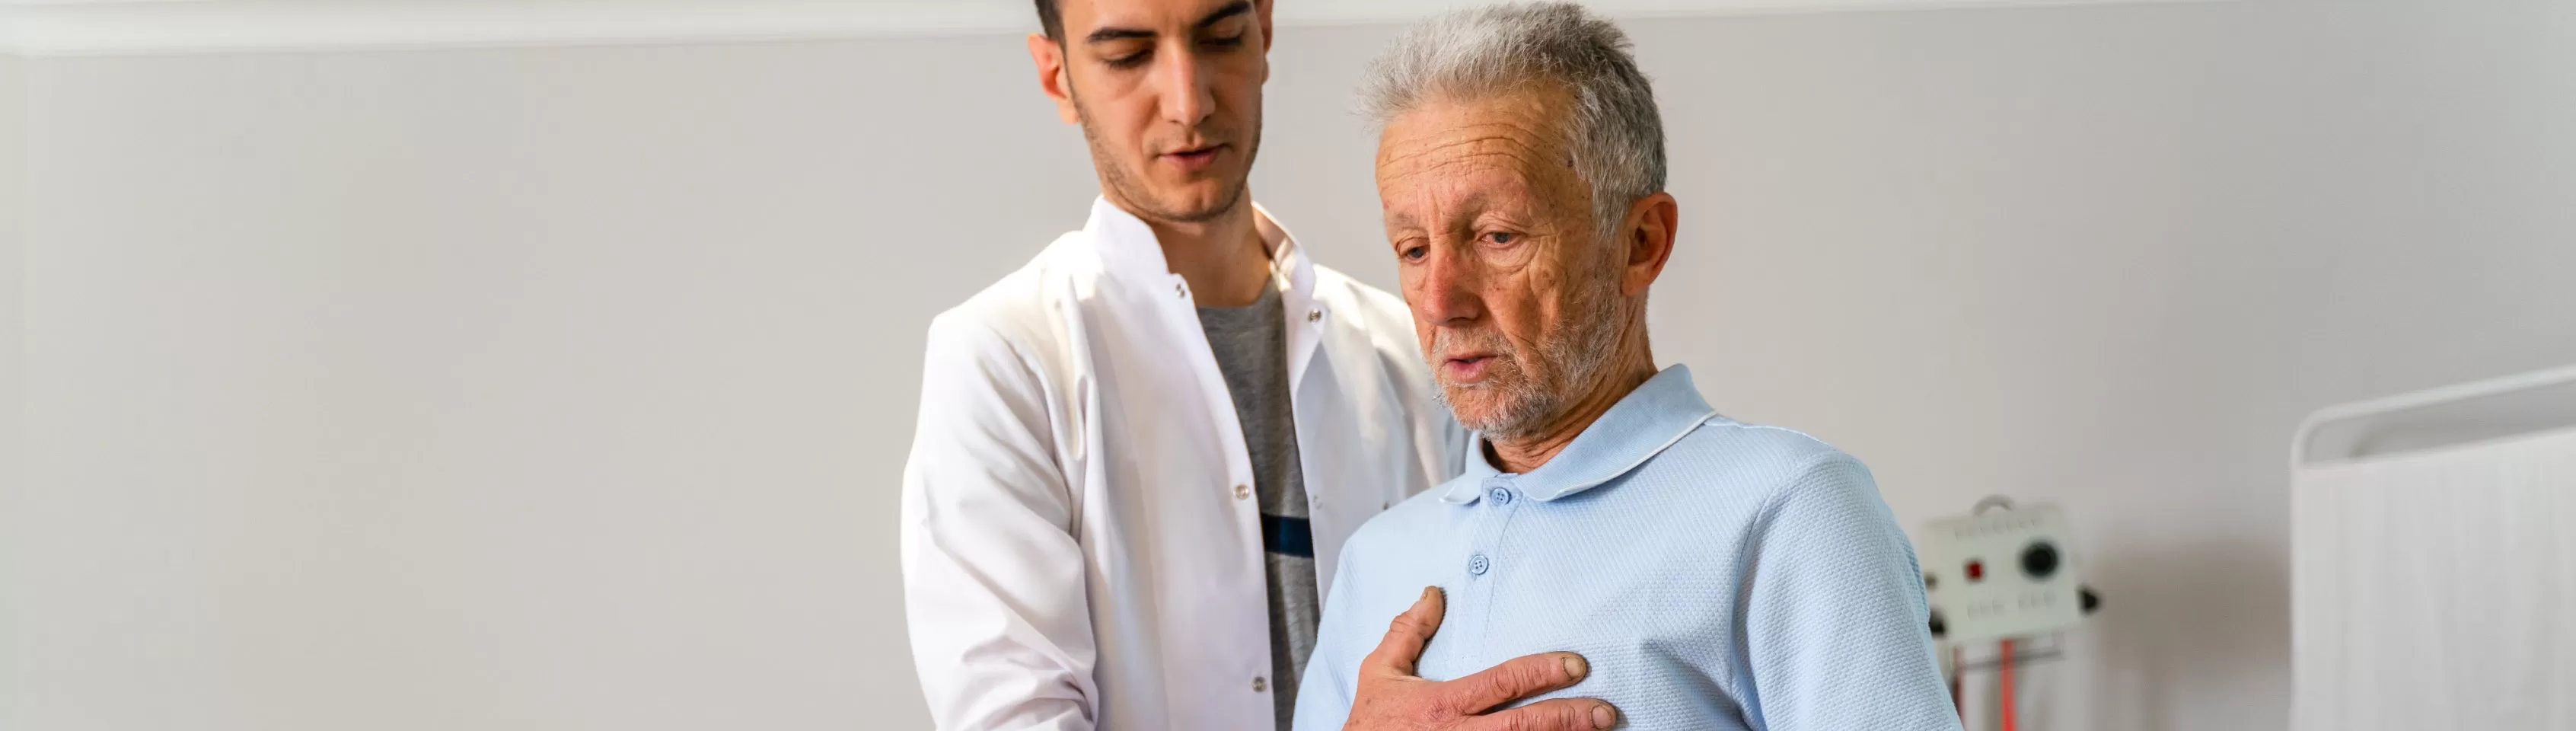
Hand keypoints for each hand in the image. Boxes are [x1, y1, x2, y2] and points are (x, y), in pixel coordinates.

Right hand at [1342, 586, 1617, 729]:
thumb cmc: (1370, 726)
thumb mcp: (1380, 673)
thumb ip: (1408, 632)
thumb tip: (1433, 593)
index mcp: (1444, 705)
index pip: (1502, 683)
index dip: (1542, 672)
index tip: (1575, 665)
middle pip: (1524, 726)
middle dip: (1569, 718)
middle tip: (1606, 711)